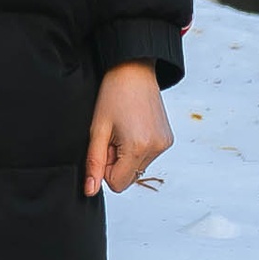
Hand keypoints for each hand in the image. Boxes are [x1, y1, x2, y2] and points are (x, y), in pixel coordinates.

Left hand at [84, 59, 171, 195]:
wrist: (134, 69)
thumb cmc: (114, 94)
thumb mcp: (98, 129)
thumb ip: (94, 162)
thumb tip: (91, 190)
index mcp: (138, 148)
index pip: (117, 184)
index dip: (105, 168)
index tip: (105, 145)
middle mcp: (156, 148)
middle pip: (129, 178)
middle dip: (117, 162)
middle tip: (113, 135)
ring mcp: (165, 144)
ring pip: (138, 168)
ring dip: (127, 155)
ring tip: (123, 128)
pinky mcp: (168, 139)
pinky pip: (148, 157)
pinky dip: (138, 148)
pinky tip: (134, 127)